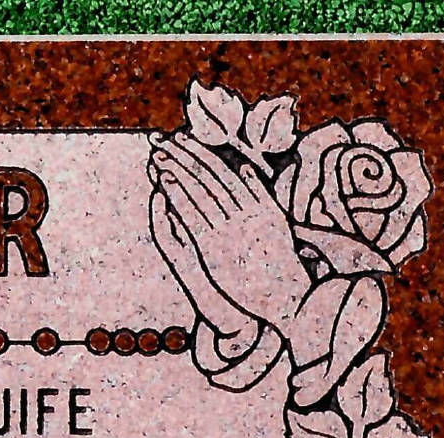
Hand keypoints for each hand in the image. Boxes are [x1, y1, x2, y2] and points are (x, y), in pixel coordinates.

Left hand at [148, 131, 308, 331]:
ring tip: (159, 153)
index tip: (184, 137)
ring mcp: (229, 227)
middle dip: (184, 155)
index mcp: (257, 202)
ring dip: (177, 170)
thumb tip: (246, 166)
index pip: (223, 170)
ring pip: (198, 191)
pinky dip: (176, 196)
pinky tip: (163, 181)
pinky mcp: (215, 246)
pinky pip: (191, 215)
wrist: (285, 294)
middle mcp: (243, 210)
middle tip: (163, 139)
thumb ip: (260, 193)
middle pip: (207, 176)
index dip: (201, 152)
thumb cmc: (278, 260)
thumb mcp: (275, 221)